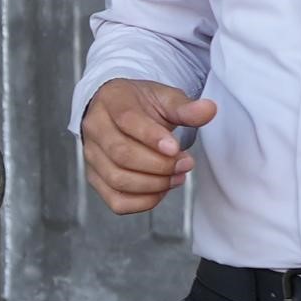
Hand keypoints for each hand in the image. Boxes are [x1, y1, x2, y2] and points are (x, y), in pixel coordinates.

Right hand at [80, 78, 216, 214]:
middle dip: (159, 165)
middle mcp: (95, 129)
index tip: (176, 148)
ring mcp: (92, 156)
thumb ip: (185, 107)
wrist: (120, 113)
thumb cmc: (142, 105)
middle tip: (185, 163)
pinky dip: (144, 202)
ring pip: (118, 180)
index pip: (126, 120)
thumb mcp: (164, 98)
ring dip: (154, 184)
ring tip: (177, 176)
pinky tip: (162, 190)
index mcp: (111, 100)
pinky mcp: (96, 179)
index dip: (152, 137)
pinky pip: (117, 201)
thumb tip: (209, 110)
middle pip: (121, 154)